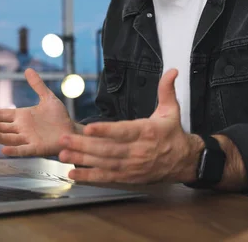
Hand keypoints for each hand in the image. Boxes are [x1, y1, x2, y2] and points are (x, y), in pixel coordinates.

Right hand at [0, 68, 75, 156]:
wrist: (72, 131)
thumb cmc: (59, 117)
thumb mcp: (48, 98)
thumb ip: (38, 85)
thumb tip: (28, 69)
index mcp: (22, 116)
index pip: (3, 114)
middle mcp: (22, 128)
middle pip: (2, 127)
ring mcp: (28, 139)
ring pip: (9, 138)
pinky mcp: (36, 148)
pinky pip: (23, 150)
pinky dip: (14, 150)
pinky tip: (4, 149)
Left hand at [58, 69, 202, 183]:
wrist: (183, 161)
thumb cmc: (173, 134)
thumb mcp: (172, 110)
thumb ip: (166, 89)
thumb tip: (172, 71)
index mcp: (147, 132)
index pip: (123, 131)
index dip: (105, 130)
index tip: (88, 126)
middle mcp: (138, 150)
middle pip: (108, 148)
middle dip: (84, 144)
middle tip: (64, 138)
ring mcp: (132, 165)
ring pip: (104, 162)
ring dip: (82, 158)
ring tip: (64, 153)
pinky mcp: (128, 176)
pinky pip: (106, 177)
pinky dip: (89, 176)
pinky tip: (74, 174)